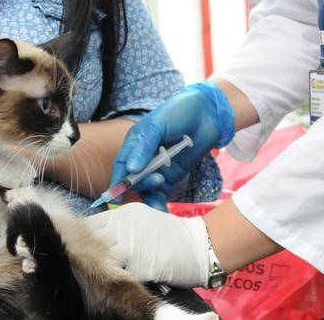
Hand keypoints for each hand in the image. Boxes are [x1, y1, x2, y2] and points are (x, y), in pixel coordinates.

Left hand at [87, 203, 209, 287]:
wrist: (200, 245)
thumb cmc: (170, 236)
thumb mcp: (141, 222)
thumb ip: (118, 228)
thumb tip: (96, 241)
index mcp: (122, 215)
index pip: (90, 225)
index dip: (83, 239)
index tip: (81, 248)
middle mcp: (124, 227)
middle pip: (93, 243)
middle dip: (91, 255)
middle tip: (93, 265)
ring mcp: (131, 246)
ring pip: (104, 260)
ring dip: (106, 269)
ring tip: (111, 274)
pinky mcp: (141, 265)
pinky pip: (122, 276)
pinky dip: (122, 280)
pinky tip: (127, 280)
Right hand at [111, 82, 233, 209]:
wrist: (206, 114)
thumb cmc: (178, 112)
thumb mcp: (158, 125)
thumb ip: (144, 147)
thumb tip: (131, 169)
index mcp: (134, 143)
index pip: (120, 165)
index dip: (117, 181)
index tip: (117, 196)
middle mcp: (142, 158)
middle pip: (132, 180)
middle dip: (140, 185)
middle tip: (157, 179)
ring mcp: (156, 168)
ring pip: (145, 189)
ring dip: (149, 198)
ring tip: (160, 199)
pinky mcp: (170, 176)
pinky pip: (160, 193)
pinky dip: (159, 203)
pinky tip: (162, 211)